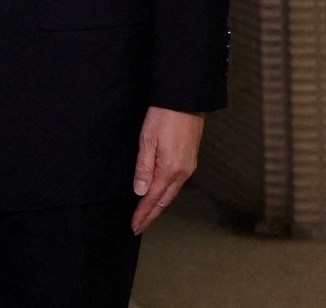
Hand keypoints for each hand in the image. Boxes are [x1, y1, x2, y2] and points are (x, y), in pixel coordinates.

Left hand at [130, 105, 204, 233]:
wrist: (185, 99)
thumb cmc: (163, 116)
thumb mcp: (147, 140)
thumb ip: (143, 167)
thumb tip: (140, 192)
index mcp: (170, 169)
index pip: (153, 199)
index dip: (143, 214)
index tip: (134, 226)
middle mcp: (183, 172)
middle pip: (165, 200)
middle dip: (151, 215)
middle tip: (138, 226)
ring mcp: (189, 166)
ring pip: (172, 192)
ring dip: (159, 206)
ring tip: (147, 215)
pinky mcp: (191, 159)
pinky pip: (177, 183)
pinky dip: (166, 193)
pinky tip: (160, 194)